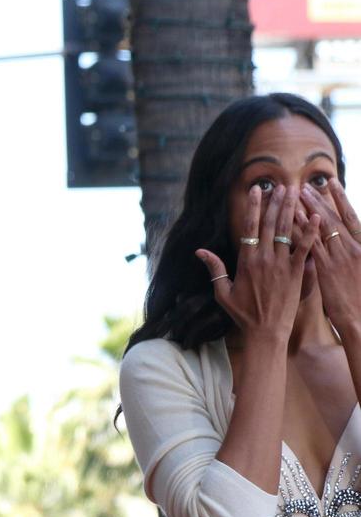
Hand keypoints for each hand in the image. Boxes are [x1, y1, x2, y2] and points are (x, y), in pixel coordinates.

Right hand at [197, 184, 317, 341]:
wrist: (265, 332)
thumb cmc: (242, 314)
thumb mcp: (222, 292)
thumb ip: (214, 269)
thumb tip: (199, 251)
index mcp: (246, 261)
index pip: (249, 227)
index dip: (253, 207)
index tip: (257, 191)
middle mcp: (264, 259)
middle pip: (269, 224)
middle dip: (275, 202)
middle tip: (281, 184)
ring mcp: (281, 265)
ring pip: (286, 231)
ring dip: (291, 210)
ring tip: (296, 192)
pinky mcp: (297, 273)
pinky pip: (305, 248)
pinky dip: (311, 233)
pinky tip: (316, 217)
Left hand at [301, 181, 360, 331]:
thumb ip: (355, 252)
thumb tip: (352, 240)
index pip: (350, 217)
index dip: (340, 199)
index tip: (331, 183)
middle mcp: (352, 248)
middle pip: (332, 218)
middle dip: (318, 200)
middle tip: (304, 185)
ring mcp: (339, 258)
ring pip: (320, 228)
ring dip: (307, 210)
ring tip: (295, 195)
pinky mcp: (326, 269)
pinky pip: (310, 245)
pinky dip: (302, 230)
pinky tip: (292, 219)